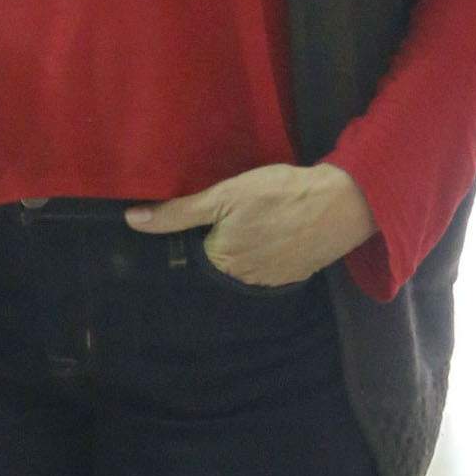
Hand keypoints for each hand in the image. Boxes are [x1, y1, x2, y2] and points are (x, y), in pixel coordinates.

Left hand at [125, 163, 377, 286]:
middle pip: (222, 260)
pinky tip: (281, 230)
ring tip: (264, 219)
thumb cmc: (280, 194)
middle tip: (244, 212)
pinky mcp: (295, 276)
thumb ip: (179, 212)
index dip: (203, 228)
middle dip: (226, 239)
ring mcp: (271, 281)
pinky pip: (272, 266)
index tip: (217, 211)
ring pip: (248, 264)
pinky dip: (273, 250)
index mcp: (220, 261)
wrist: (342, 202)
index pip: (196, 249)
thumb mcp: (225, 195)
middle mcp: (243, 280)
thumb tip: (133, 220)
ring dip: (251, 246)